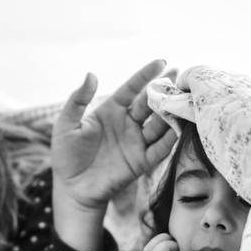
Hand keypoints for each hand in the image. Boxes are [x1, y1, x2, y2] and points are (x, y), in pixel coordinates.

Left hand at [52, 59, 177, 210]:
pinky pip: (160, 148)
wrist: (72, 188)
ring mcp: (136, 142)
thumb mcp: (67, 124)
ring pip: (160, 124)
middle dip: (165, 90)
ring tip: (184, 99)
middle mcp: (127, 123)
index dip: (145, 75)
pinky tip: (180, 127)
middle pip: (150, 103)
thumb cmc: (66, 154)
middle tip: (180, 76)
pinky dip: (172, 138)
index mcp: (111, 111)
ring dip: (172, 112)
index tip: (161, 62)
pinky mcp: (141, 162)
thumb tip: (91, 75)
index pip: (132, 89)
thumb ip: (78, 101)